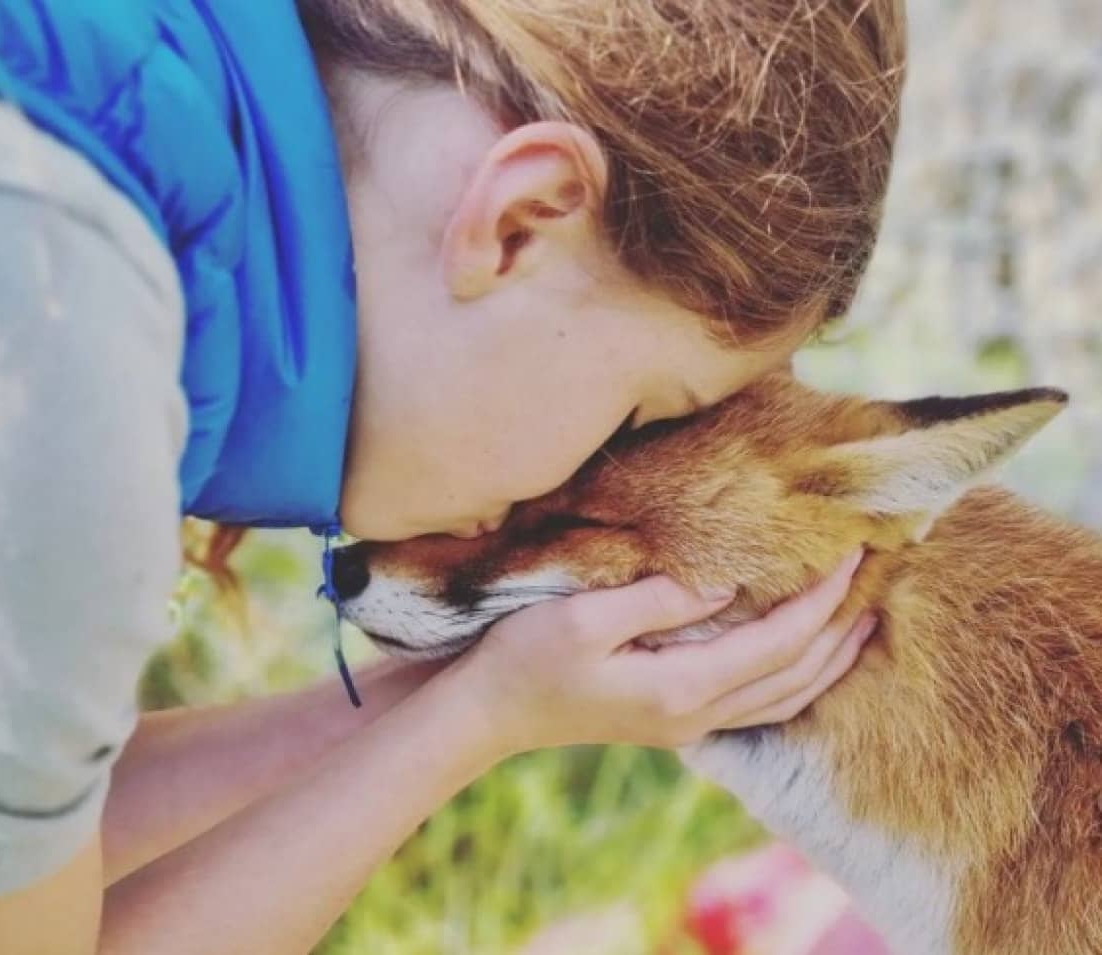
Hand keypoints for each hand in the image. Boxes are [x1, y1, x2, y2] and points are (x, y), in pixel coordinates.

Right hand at [451, 551, 872, 755]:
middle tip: (874, 580)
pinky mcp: (670, 721)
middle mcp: (695, 714)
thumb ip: (659, 599)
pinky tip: (799, 659)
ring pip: (784, 701)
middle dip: (841, 631)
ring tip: (860, 623)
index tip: (853, 554)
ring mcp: (685, 724)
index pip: (779, 643)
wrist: (486, 713)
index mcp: (681, 687)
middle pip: (796, 679)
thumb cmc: (525, 658)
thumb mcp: (584, 618)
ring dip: (828, 662)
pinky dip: (795, 680)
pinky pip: (758, 706)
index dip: (823, 601)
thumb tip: (723, 584)